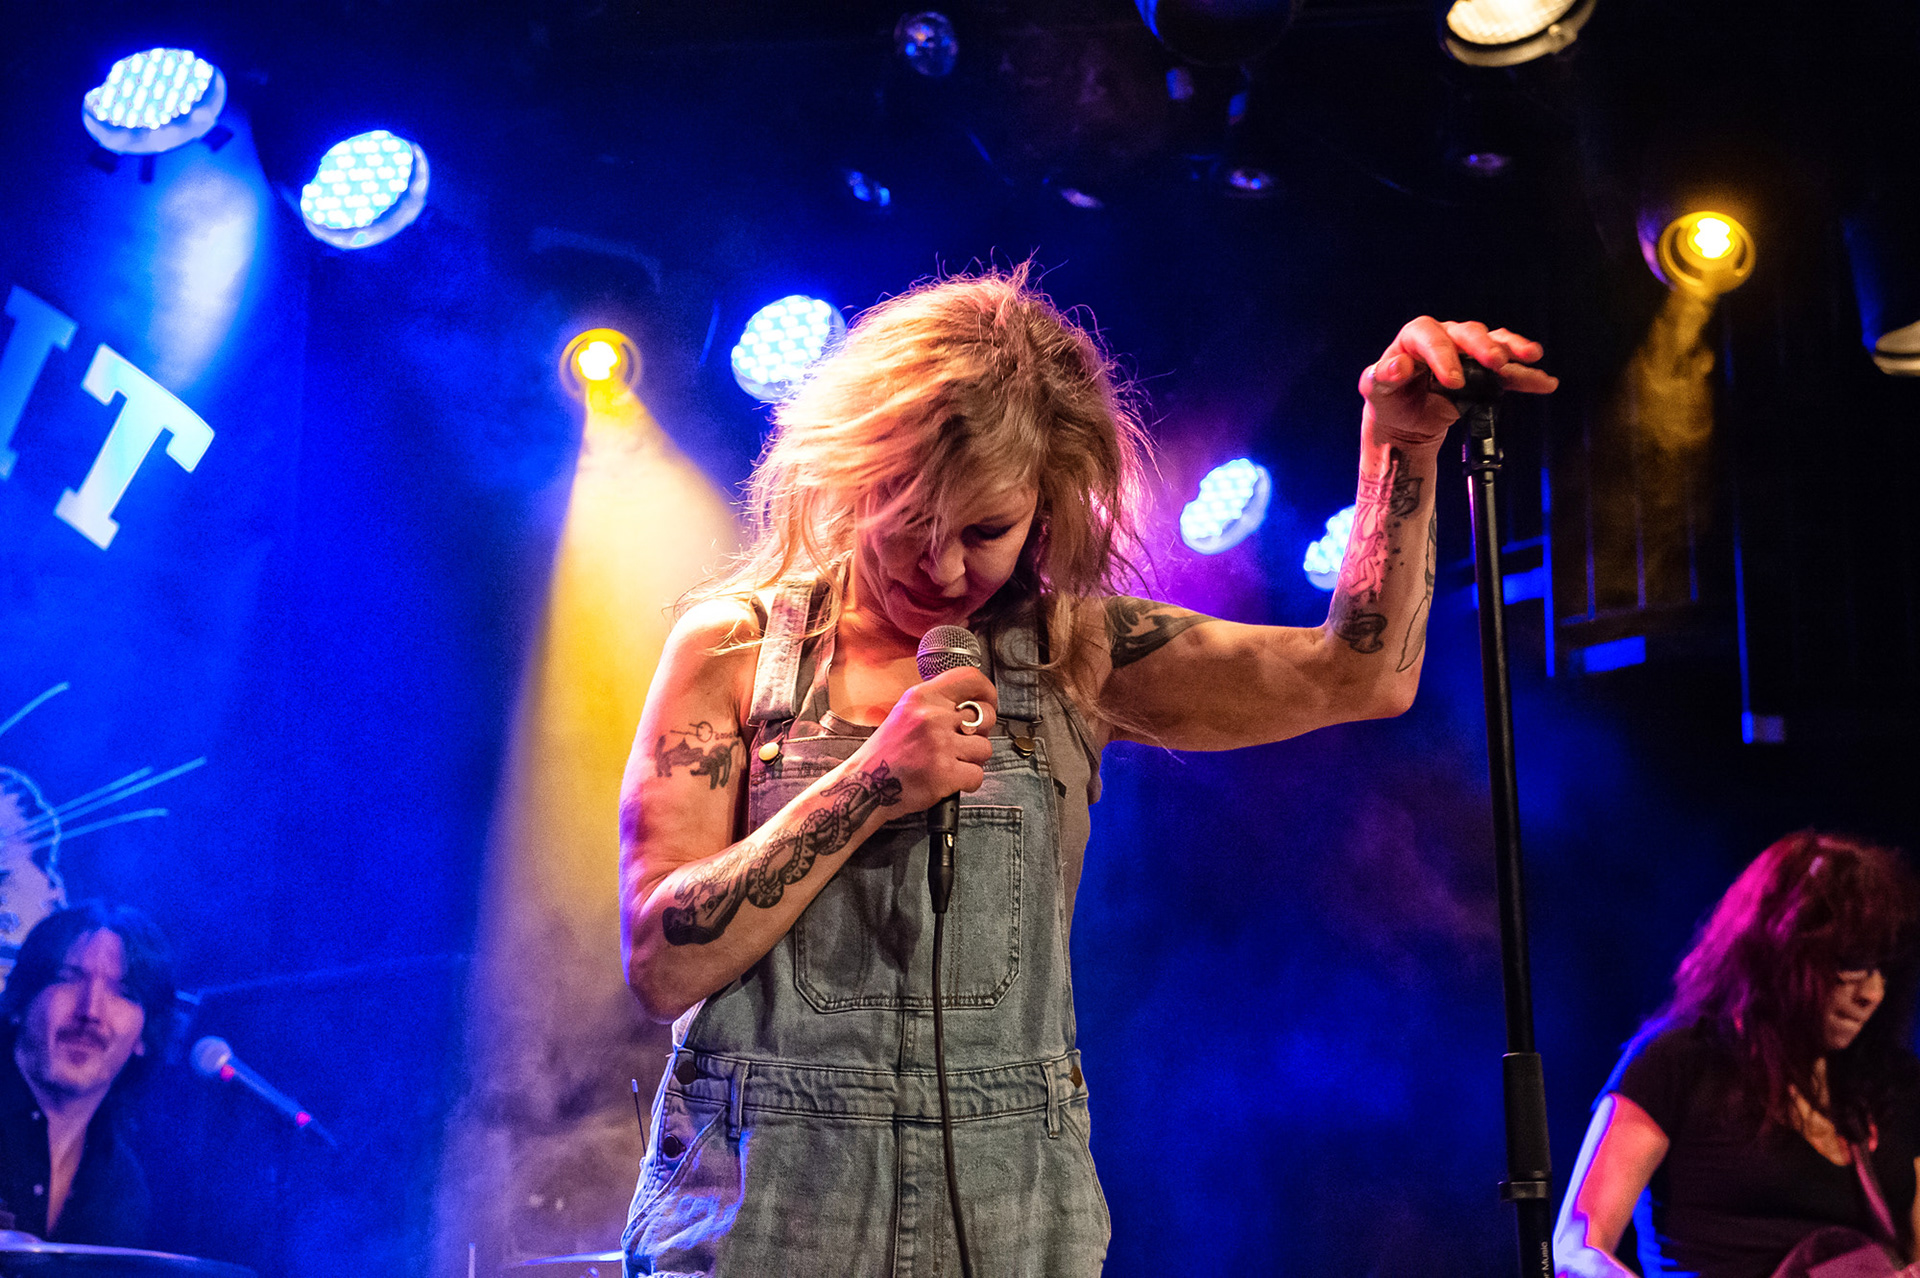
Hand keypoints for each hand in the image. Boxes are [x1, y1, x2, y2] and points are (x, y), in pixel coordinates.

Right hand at [852, 667, 997, 813]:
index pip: (969, 678)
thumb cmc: (887, 753)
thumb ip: (938, 705)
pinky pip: (978, 775)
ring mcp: (940, 745)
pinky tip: (949, 780)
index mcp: (922, 697)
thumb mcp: (906, 713)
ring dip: (972, 760)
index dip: (987, 691)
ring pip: (985, 748)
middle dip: (980, 732)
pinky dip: (967, 782)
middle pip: (986, 715)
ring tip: (949, 763)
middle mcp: (932, 717)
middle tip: (961, 743)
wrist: (865, 785)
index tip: (988, 702)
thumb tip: (974, 704)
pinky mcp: (946, 773)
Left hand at [1360, 317, 1558, 448]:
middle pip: (1467, 332)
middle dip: (1484, 346)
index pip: (1429, 335)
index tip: (1452, 380)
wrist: (1405, 420)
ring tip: (1531, 357)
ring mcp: (1467, 353)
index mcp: (1414, 338)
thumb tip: (1397, 366)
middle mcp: (1444, 338)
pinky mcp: (1483, 370)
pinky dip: (1526, 374)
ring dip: (1512, 349)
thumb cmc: (1388, 399)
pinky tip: (1544, 381)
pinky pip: (1508, 367)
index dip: (1443, 355)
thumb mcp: (1376, 390)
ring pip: (1492, 342)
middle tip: (1496, 362)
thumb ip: (1383, 377)